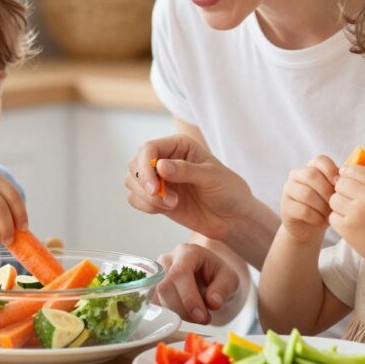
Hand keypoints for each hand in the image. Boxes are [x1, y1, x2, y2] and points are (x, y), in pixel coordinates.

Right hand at [125, 134, 255, 241]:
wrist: (233, 218)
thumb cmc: (228, 191)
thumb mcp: (212, 177)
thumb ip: (186, 170)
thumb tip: (160, 165)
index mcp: (178, 145)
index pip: (148, 149)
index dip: (145, 166)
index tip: (153, 188)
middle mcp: (165, 158)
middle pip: (135, 164)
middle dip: (144, 184)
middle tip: (165, 199)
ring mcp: (159, 178)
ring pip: (131, 182)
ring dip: (147, 197)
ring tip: (173, 204)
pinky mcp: (156, 197)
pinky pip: (134, 198)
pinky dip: (145, 206)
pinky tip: (168, 208)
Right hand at [154, 243, 239, 324]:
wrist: (207, 276)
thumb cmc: (217, 275)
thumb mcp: (229, 279)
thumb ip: (223, 288)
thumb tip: (212, 302)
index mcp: (187, 252)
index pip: (180, 273)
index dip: (188, 297)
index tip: (201, 316)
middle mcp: (167, 260)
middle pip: (165, 287)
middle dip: (184, 310)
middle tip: (203, 319)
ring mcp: (156, 274)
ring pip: (158, 298)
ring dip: (178, 314)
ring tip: (198, 316)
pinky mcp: (151, 288)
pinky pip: (155, 305)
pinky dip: (170, 315)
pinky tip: (186, 314)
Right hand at [280, 155, 338, 242]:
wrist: (309, 226)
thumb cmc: (326, 206)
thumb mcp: (335, 192)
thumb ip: (341, 182)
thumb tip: (354, 176)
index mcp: (310, 167)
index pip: (320, 160)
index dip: (332, 171)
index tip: (339, 185)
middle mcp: (296, 175)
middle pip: (311, 175)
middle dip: (327, 190)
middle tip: (336, 203)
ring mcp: (288, 190)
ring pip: (306, 194)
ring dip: (322, 206)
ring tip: (330, 214)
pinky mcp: (285, 207)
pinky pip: (302, 210)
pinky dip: (316, 217)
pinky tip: (321, 221)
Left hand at [328, 166, 364, 264]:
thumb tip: (352, 168)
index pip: (355, 170)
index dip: (349, 174)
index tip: (348, 180)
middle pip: (341, 183)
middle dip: (342, 190)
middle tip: (350, 200)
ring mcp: (357, 212)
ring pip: (334, 199)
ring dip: (339, 205)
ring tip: (351, 213)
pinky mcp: (347, 228)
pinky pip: (332, 216)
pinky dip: (338, 220)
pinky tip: (349, 224)